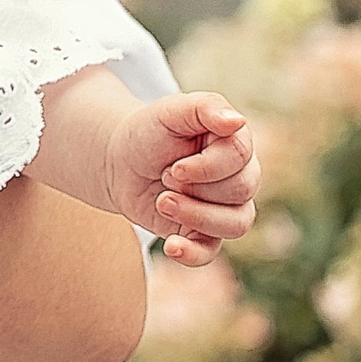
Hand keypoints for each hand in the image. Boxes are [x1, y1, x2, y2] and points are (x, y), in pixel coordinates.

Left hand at [102, 93, 260, 265]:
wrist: (120, 162)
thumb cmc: (149, 132)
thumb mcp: (170, 111)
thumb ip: (203, 108)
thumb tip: (237, 120)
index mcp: (235, 142)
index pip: (240, 157)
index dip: (206, 166)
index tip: (172, 165)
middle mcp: (240, 176)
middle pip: (241, 191)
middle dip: (196, 187)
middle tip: (165, 175)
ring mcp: (224, 208)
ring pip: (236, 224)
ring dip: (194, 215)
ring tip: (162, 201)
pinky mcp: (202, 234)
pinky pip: (211, 253)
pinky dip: (192, 253)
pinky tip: (171, 245)